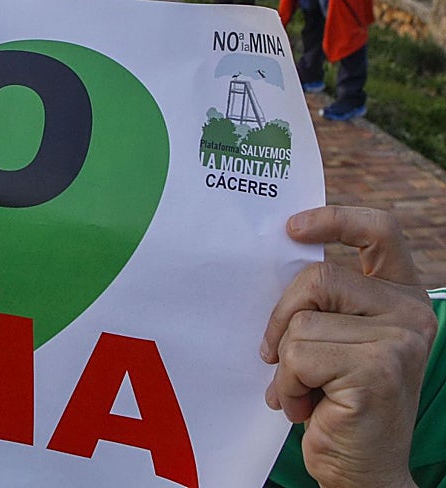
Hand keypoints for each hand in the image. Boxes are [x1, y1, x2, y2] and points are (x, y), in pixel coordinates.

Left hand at [261, 205, 437, 487]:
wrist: (362, 469)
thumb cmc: (336, 399)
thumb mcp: (335, 339)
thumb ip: (323, 302)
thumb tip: (271, 257)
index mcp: (402, 295)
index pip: (381, 231)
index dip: (335, 219)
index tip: (292, 228)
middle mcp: (410, 313)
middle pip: (316, 279)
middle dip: (282, 319)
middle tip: (276, 356)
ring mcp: (399, 340)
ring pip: (301, 322)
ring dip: (285, 363)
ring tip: (305, 391)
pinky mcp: (377, 369)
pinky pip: (297, 355)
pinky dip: (287, 385)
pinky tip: (307, 408)